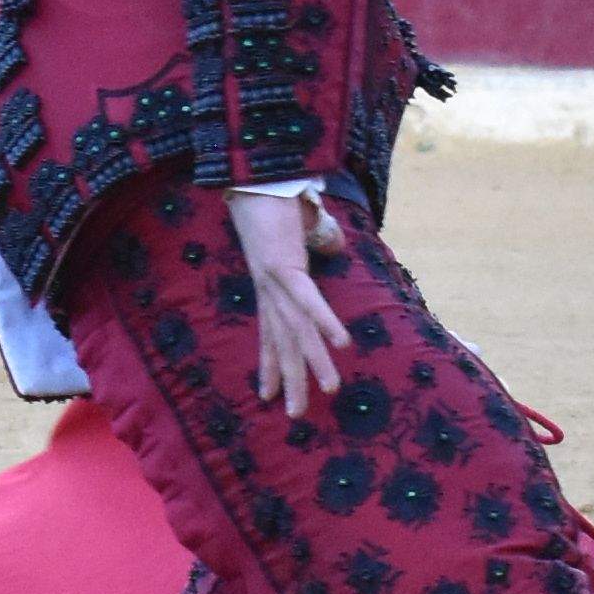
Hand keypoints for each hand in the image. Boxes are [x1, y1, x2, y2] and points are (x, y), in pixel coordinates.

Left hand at [228, 190, 352, 416]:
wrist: (253, 177)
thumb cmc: (273, 199)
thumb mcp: (297, 228)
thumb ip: (315, 240)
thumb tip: (332, 246)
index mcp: (268, 288)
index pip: (269, 335)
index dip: (269, 366)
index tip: (267, 395)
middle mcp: (269, 291)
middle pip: (282, 344)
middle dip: (289, 381)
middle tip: (296, 416)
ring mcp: (274, 281)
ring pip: (296, 330)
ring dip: (313, 363)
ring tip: (329, 391)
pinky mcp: (284, 266)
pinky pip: (308, 300)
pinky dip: (323, 321)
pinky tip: (340, 342)